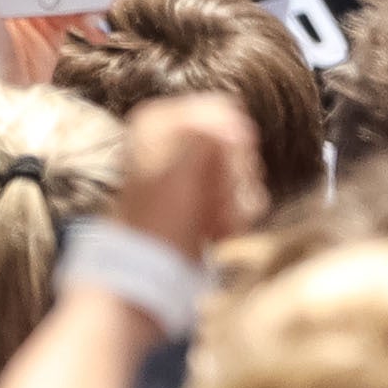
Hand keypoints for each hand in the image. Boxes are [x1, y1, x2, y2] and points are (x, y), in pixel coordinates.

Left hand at [114, 91, 261, 255]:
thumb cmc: (157, 225)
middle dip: (235, 177)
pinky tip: (218, 231)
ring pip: (243, 170)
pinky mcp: (204, 197)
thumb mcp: (180, 173)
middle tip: (215, 204)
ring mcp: (191, 168)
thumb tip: (235, 121)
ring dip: (237, 201)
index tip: (222, 173)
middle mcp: (174, 139)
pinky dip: (236, 215)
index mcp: (159, 122)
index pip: (225, 111)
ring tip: (214, 224)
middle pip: (237, 142)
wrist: (144, 276)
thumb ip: (207, 136)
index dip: (232, 145)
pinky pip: (241, 194)